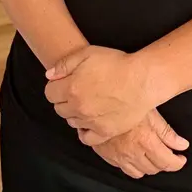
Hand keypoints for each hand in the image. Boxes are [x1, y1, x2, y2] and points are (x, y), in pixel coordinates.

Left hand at [44, 45, 158, 144]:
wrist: (142, 81)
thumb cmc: (117, 64)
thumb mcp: (88, 53)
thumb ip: (64, 64)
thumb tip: (49, 75)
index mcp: (71, 88)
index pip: (49, 93)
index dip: (56, 86)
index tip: (64, 83)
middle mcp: (78, 107)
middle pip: (59, 108)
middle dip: (64, 100)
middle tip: (77, 92)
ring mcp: (91, 122)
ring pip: (71, 122)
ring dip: (74, 113)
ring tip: (87, 104)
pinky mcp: (105, 132)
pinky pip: (86, 138)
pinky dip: (84, 131)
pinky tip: (89, 122)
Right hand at [90, 110, 189, 179]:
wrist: (95, 104)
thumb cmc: (122, 103)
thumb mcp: (150, 112)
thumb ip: (167, 132)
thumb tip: (182, 145)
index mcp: (146, 141)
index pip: (168, 163)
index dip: (178, 163)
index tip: (181, 158)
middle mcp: (134, 153)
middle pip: (155, 169)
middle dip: (165, 164)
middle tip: (169, 155)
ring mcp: (121, 157)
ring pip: (141, 173)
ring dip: (150, 167)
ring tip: (153, 156)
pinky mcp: (110, 157)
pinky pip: (126, 170)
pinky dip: (135, 167)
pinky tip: (136, 157)